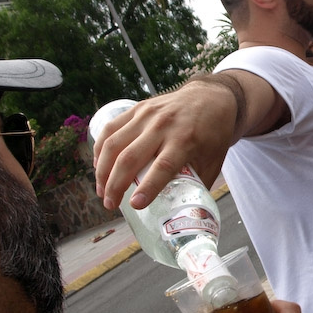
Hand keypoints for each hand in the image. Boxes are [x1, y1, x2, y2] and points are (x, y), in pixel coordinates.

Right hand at [93, 81, 237, 209]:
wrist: (212, 98)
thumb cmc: (214, 134)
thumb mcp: (214, 161)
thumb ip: (198, 185)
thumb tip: (185, 214)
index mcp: (186, 140)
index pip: (164, 166)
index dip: (148, 186)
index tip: (134, 205)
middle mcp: (164, 126)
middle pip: (131, 158)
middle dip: (115, 185)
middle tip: (110, 205)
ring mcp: (147, 115)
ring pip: (114, 144)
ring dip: (102, 170)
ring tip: (102, 191)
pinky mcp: (137, 109)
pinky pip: (111, 129)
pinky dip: (99, 149)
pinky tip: (98, 167)